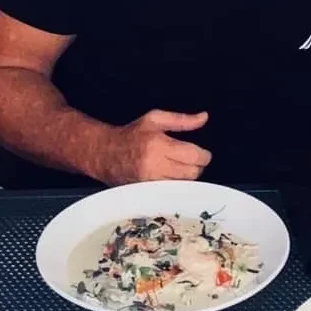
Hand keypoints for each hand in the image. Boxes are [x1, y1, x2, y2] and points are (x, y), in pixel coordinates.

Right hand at [96, 109, 211, 183]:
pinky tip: (170, 176)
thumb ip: (181, 120)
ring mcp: (151, 182)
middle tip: (190, 159)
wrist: (106, 154)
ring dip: (187, 177)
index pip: (194, 156)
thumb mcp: (154, 119)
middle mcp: (155, 166)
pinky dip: (176, 185)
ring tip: (179, 167)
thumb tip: (204, 117)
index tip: (203, 153)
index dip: (204, 155)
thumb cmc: (132, 135)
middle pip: (193, 173)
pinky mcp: (148, 193)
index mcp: (158, 145)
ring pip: (184, 185)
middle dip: (197, 166)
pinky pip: (173, 193)